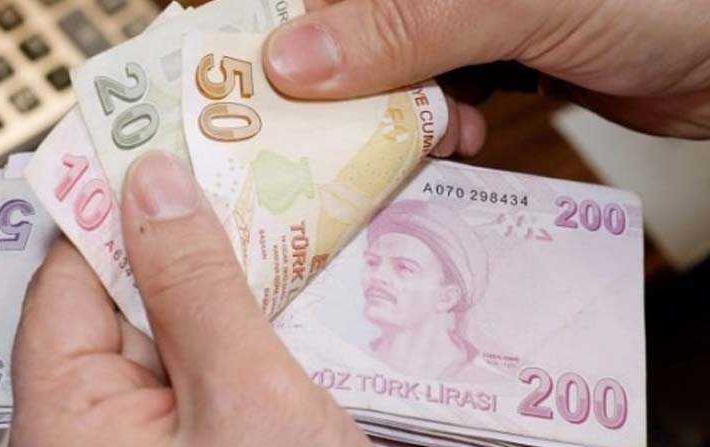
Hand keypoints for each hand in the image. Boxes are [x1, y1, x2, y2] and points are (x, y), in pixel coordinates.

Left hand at [5, 151, 394, 446]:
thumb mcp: (248, 398)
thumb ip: (195, 285)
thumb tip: (153, 184)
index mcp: (63, 426)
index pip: (66, 280)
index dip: (113, 207)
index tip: (166, 151)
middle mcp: (82, 445)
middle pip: (115, 308)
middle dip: (181, 251)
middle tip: (243, 190)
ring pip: (164, 343)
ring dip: (219, 297)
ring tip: (276, 245)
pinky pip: (194, 383)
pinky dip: (235, 343)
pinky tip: (282, 314)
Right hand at [264, 0, 709, 154]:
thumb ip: (408, 22)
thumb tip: (290, 62)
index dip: (281, 28)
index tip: (255, 88)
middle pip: (346, 28)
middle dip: (343, 85)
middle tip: (340, 136)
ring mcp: (461, 12)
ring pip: (384, 67)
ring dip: (392, 115)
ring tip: (429, 137)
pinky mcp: (488, 51)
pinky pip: (428, 91)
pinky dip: (433, 124)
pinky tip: (460, 136)